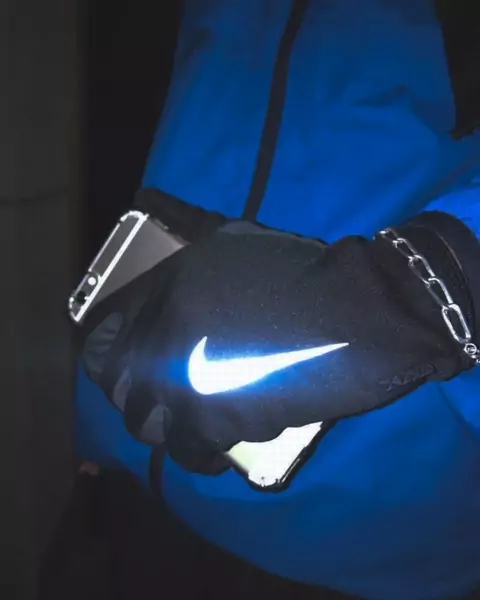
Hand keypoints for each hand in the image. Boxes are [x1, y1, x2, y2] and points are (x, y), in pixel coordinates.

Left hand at [82, 214, 478, 472]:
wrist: (355, 312)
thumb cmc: (303, 272)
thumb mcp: (236, 244)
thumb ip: (189, 264)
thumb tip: (167, 284)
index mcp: (166, 287)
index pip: (103, 332)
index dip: (104, 353)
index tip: (115, 367)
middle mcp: (163, 332)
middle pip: (117, 383)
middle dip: (134, 394)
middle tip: (160, 399)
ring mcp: (183, 378)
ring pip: (146, 423)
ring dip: (165, 426)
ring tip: (190, 426)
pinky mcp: (214, 420)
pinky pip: (188, 451)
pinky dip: (198, 455)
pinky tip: (215, 451)